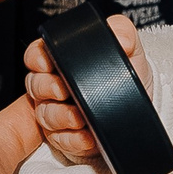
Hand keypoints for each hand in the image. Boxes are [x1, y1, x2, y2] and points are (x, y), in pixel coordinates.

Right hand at [24, 15, 152, 160]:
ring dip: (61, 116)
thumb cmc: (127, 77)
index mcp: (62, 61)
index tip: (46, 63)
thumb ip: (123, 34)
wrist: (138, 110)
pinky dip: (74, 139)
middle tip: (63, 90)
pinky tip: (87, 136)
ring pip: (45, 113)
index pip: (36, 55)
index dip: (37, 58)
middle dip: (47, 87)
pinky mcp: (64, 136)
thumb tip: (122, 40)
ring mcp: (56, 111)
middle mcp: (53, 85)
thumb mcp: (129, 51)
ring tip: (79, 117)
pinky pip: (61, 139)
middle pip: (35, 84)